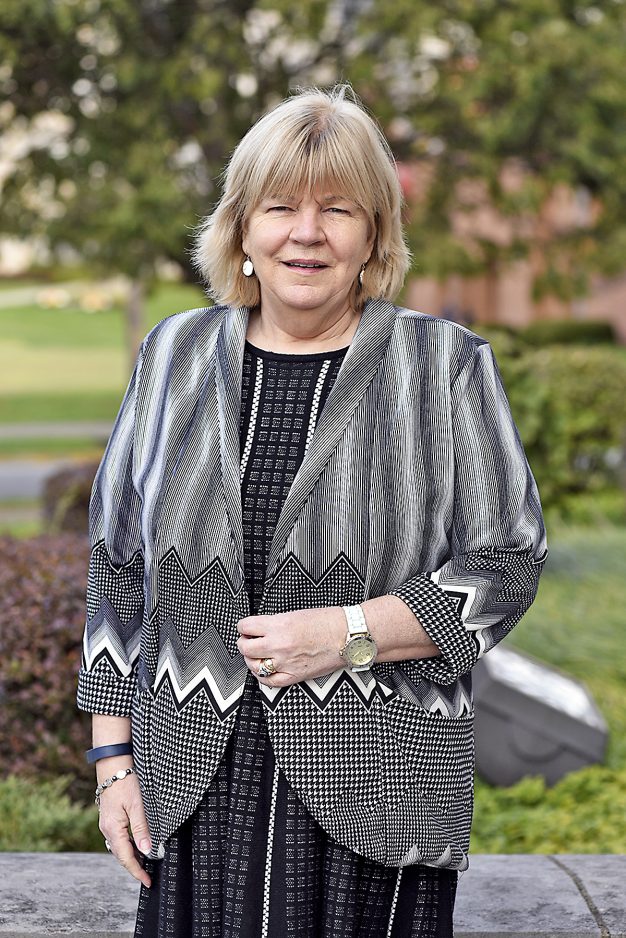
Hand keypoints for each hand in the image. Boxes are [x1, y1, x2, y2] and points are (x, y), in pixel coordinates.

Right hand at [97, 764, 151, 887]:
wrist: (112, 765)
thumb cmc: (125, 782)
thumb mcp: (137, 805)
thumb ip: (141, 828)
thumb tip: (146, 850)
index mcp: (113, 829)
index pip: (126, 857)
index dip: (137, 871)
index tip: (147, 882)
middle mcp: (107, 829)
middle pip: (121, 856)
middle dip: (134, 867)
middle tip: (148, 877)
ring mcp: (106, 824)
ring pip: (119, 848)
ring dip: (131, 857)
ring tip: (145, 865)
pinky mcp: (109, 818)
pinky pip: (118, 838)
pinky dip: (127, 846)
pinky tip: (136, 846)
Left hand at [236, 606, 346, 686]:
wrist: (348, 636)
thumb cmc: (328, 622)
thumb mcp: (296, 613)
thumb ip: (275, 622)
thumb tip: (260, 629)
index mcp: (279, 624)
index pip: (246, 627)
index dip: (243, 627)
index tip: (246, 628)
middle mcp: (279, 644)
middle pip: (246, 647)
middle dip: (244, 642)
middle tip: (248, 640)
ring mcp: (286, 662)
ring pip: (254, 665)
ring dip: (251, 659)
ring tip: (256, 654)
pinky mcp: (295, 676)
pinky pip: (269, 681)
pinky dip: (262, 676)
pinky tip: (264, 670)